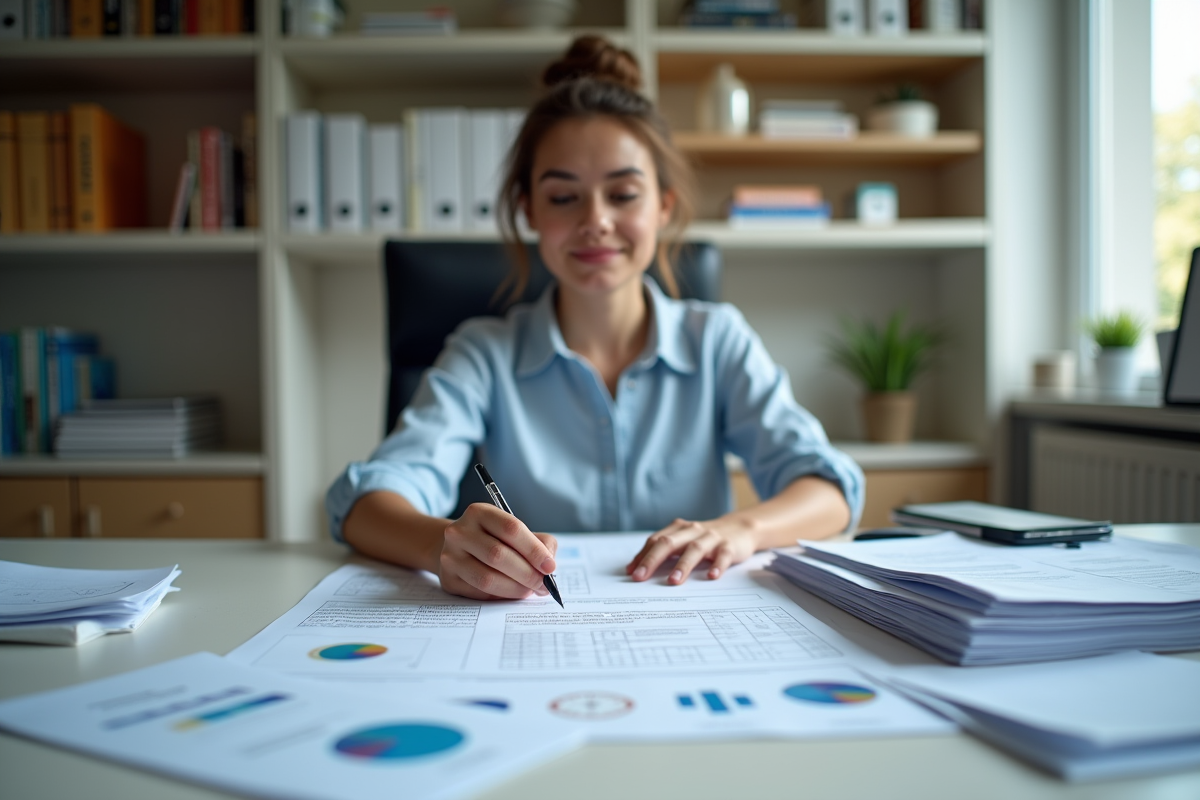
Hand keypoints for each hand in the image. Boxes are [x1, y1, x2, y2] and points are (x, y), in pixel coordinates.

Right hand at [438, 503, 557, 600]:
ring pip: (487, 578)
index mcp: (479, 512)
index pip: (511, 529)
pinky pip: (479, 593)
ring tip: (530, 590)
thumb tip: (549, 568)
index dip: (533, 550)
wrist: (459, 548)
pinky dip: (501, 596)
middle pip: (498, 555)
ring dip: (515, 589)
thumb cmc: (495, 539)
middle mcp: (459, 532)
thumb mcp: (517, 532)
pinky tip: (511, 592)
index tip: (550, 567)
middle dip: (527, 574)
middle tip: (543, 585)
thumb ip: (540, 543)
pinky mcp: (448, 579)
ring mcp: (450, 556)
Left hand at [624, 518, 757, 584]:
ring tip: (673, 581)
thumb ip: (662, 551)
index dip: (642, 556)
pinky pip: (723, 556)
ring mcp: (711, 538)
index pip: (656, 541)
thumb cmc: (705, 539)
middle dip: (653, 560)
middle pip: (669, 543)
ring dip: (682, 565)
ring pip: (694, 549)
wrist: (740, 528)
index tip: (631, 572)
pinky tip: (712, 576)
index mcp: (679, 529)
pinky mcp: (729, 546)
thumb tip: (635, 568)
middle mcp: (693, 531)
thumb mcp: (684, 541)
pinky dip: (717, 565)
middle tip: (640, 577)